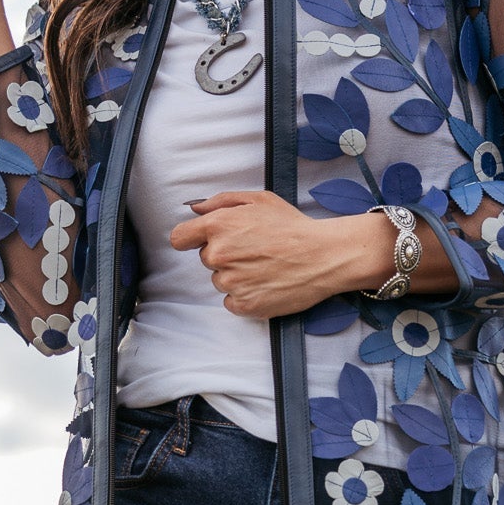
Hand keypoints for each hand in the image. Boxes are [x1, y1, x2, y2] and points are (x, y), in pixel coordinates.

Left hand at [170, 189, 405, 316]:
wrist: (324, 256)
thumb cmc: (293, 226)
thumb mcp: (259, 200)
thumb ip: (221, 202)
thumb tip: (196, 210)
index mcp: (218, 226)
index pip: (179, 238)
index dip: (192, 238)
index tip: (203, 240)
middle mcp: (219, 255)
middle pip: (206, 260)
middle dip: (225, 255)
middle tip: (254, 250)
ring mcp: (231, 282)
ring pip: (220, 281)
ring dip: (236, 276)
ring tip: (264, 267)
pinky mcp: (244, 305)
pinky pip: (231, 302)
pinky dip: (245, 296)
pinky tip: (265, 283)